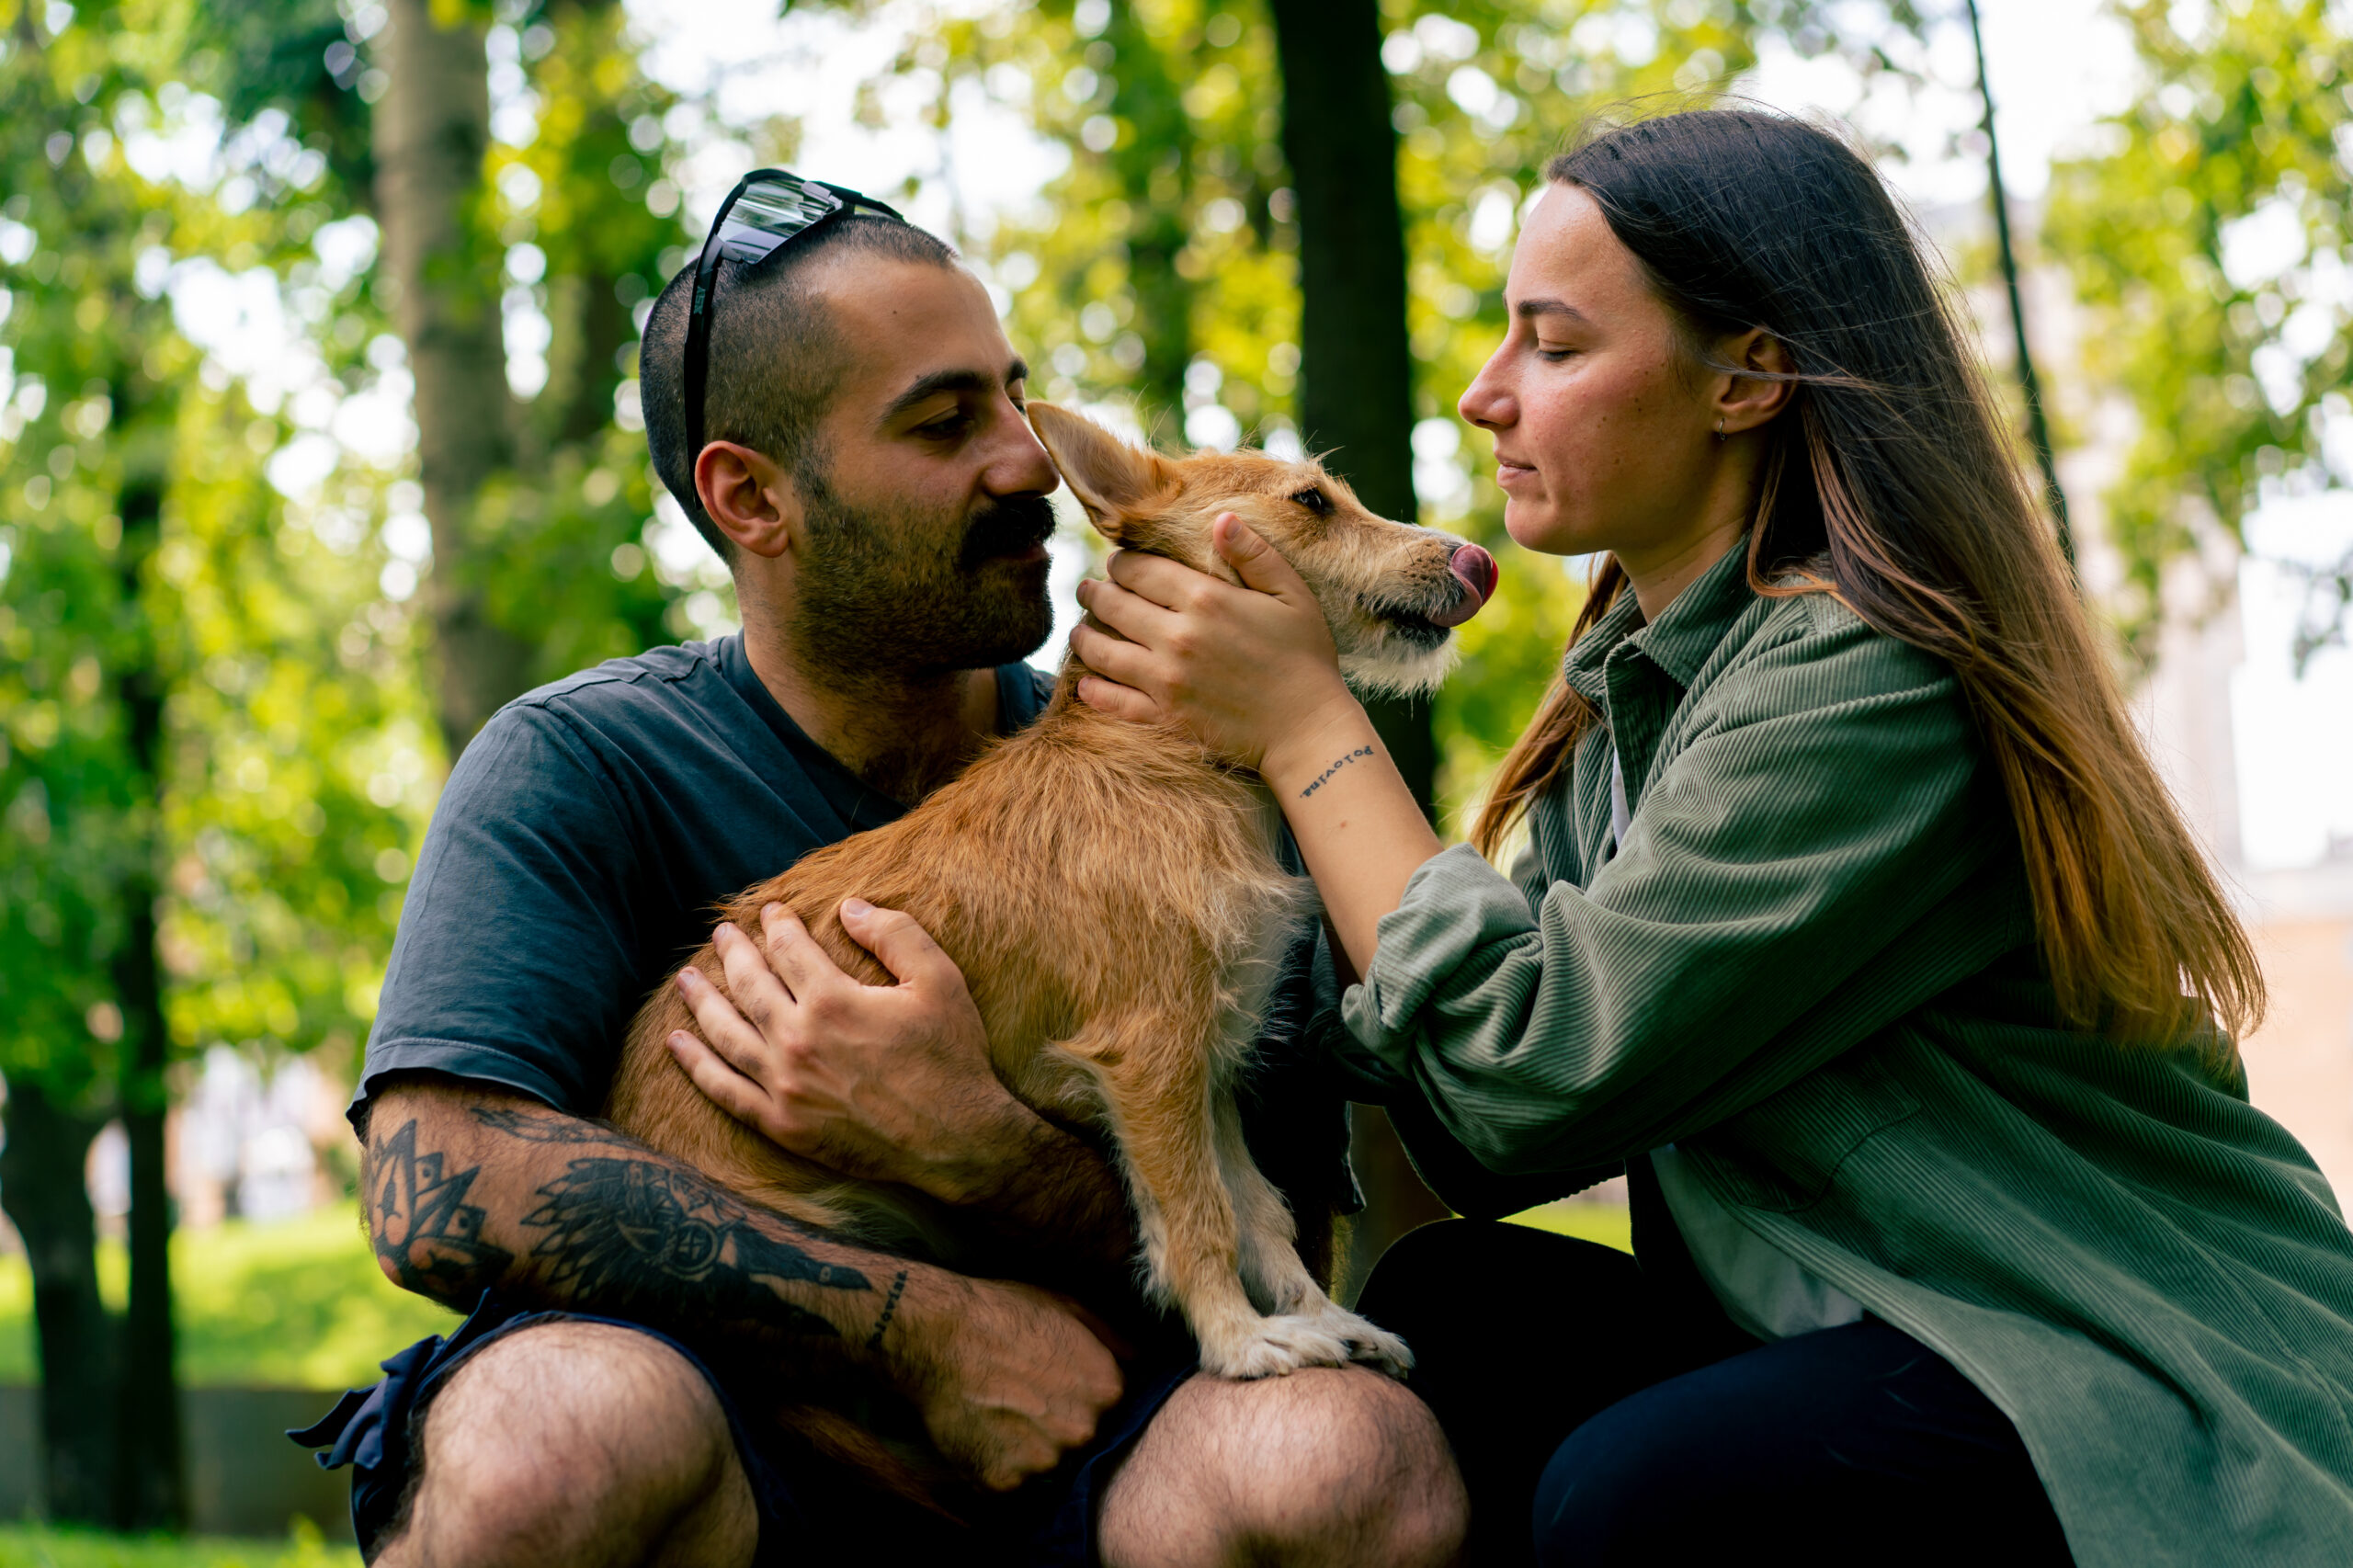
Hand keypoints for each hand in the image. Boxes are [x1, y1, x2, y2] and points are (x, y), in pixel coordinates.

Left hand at [668, 901, 1027, 1202]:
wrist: (956, 1140)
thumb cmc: (952, 1057)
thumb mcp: (940, 980)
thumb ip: (895, 934)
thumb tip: (849, 906)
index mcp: (833, 1000)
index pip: (789, 949)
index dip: (778, 924)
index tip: (772, 911)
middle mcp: (798, 1040)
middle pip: (749, 984)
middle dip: (733, 953)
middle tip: (722, 935)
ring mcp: (784, 1085)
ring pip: (726, 1033)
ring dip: (701, 1000)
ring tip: (686, 978)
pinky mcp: (781, 1125)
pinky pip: (724, 1091)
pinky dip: (696, 1065)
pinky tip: (677, 1043)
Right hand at [899, 1274, 1125, 1491]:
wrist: (938, 1334)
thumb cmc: (1004, 1313)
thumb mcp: (1070, 1308)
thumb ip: (1114, 1343)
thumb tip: (1144, 1363)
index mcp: (1108, 1391)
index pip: (1114, 1414)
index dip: (1086, 1402)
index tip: (1059, 1390)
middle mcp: (1084, 1432)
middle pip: (1082, 1443)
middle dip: (1060, 1428)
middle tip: (1027, 1402)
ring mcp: (1044, 1461)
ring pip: (1048, 1467)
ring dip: (1030, 1451)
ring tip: (1002, 1416)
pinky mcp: (1004, 1482)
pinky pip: (1011, 1483)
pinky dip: (999, 1466)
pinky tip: (983, 1434)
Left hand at [1070, 513, 1359, 774]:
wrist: (1309, 729)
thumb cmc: (1306, 657)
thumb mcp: (1291, 594)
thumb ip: (1254, 553)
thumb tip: (1220, 518)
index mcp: (1204, 599)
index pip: (1139, 570)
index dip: (1121, 563)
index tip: (1118, 563)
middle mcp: (1177, 636)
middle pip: (1113, 605)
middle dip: (1094, 593)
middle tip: (1087, 589)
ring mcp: (1166, 679)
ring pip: (1102, 652)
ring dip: (1084, 637)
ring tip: (1079, 630)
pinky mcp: (1166, 716)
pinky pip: (1114, 702)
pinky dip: (1094, 691)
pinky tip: (1086, 683)